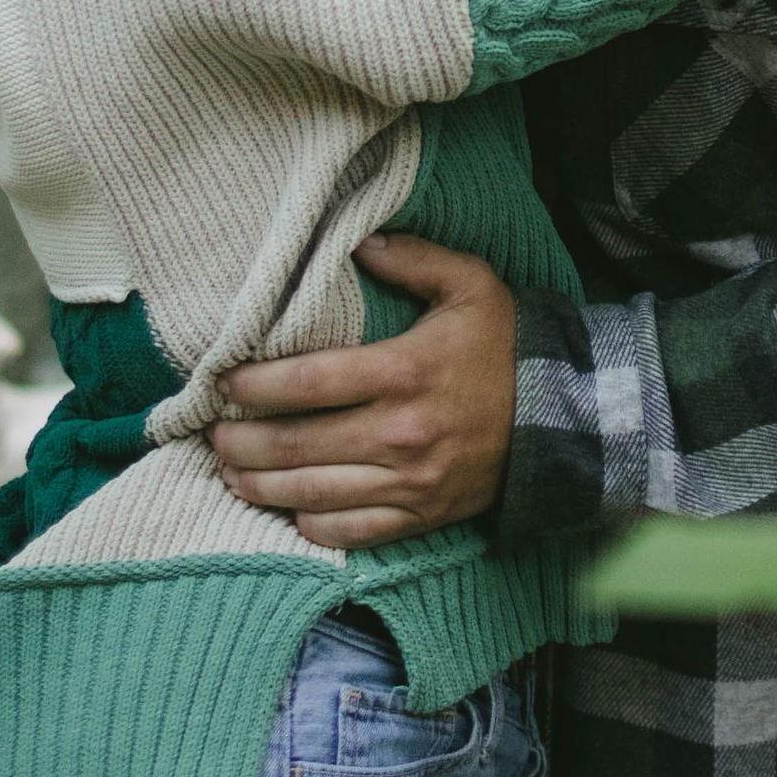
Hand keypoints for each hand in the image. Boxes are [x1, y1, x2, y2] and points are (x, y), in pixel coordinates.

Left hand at [207, 234, 516, 549]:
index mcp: (404, 371)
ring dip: (261, 485)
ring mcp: (410, 481)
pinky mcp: (421, 515)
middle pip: (298, 444)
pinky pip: (352, 531)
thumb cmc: (507, 345)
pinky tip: (287, 509)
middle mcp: (400, 433)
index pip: (308, 382)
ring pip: (313, 493)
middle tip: (211, 433)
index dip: (256, 385)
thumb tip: (358, 244)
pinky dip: (311, 526)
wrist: (565, 416)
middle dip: (242, 441)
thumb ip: (412, 258)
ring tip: (230, 471)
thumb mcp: (470, 283)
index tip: (225, 382)